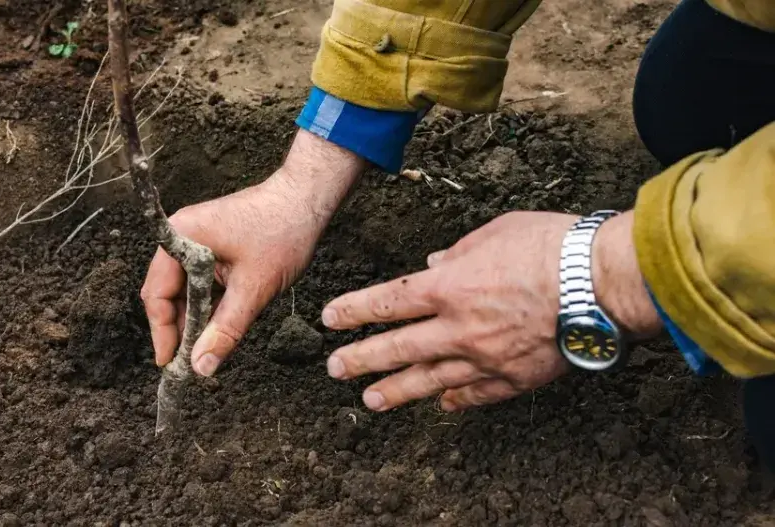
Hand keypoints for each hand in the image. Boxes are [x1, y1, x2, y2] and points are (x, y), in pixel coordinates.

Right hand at [142, 130, 365, 375]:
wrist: (307, 200)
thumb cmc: (282, 232)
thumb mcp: (253, 289)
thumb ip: (225, 330)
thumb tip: (201, 366)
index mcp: (181, 238)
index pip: (156, 294)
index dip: (162, 332)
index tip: (170, 362)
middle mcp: (181, 236)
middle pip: (165, 292)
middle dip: (177, 327)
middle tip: (190, 361)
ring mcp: (195, 239)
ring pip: (183, 290)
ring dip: (193, 317)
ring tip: (205, 347)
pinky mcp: (211, 245)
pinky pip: (199, 281)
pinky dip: (206, 303)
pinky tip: (218, 324)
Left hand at [321, 211, 662, 412]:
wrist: (602, 283)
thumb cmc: (552, 246)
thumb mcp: (496, 231)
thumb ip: (457, 252)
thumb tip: (432, 266)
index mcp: (449, 286)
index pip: (387, 302)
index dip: (354, 311)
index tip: (330, 319)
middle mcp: (458, 328)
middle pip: (397, 347)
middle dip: (360, 358)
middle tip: (334, 369)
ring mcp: (485, 358)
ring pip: (429, 380)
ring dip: (396, 390)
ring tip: (370, 400)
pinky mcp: (514, 378)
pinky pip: (476, 395)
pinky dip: (456, 401)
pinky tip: (442, 406)